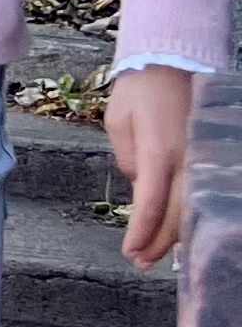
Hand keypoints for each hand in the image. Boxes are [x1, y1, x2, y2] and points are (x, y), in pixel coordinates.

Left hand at [107, 65, 192, 269]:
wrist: (172, 64)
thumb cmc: (138, 92)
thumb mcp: (118, 123)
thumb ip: (128, 159)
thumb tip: (140, 189)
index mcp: (158, 153)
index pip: (151, 205)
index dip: (141, 234)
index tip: (129, 252)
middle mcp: (186, 160)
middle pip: (176, 216)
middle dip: (157, 244)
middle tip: (140, 262)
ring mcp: (201, 160)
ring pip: (193, 210)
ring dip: (174, 236)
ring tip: (154, 255)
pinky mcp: (208, 158)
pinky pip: (201, 195)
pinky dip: (189, 217)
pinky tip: (178, 231)